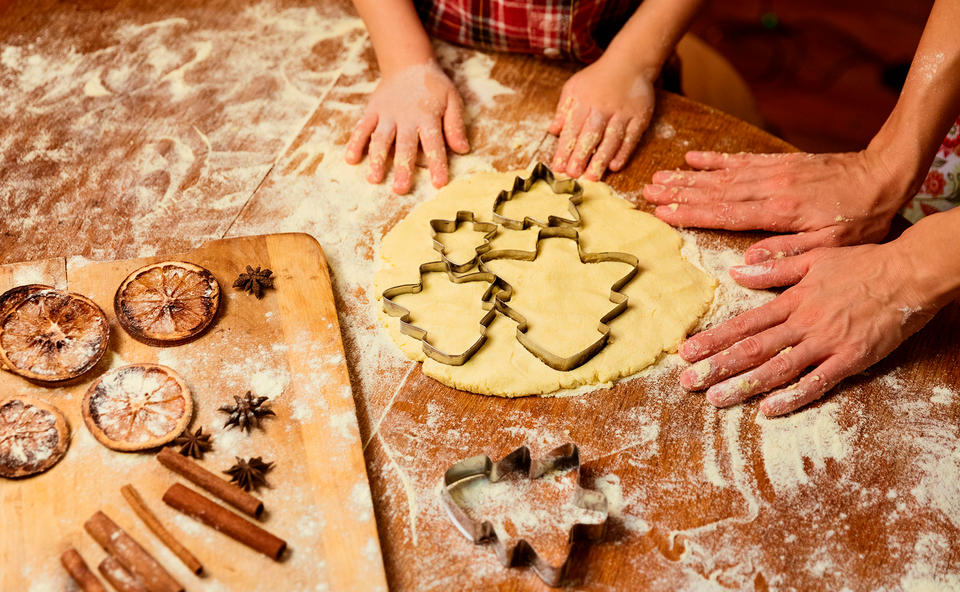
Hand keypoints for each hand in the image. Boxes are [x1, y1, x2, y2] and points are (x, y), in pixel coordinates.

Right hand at [346, 61, 469, 193]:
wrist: (408, 63)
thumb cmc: (433, 86)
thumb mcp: (452, 100)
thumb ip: (455, 125)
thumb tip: (463, 149)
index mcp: (428, 116)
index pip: (434, 144)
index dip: (437, 164)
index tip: (439, 184)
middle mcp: (406, 117)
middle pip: (404, 146)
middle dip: (402, 168)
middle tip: (400, 189)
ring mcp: (387, 114)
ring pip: (380, 139)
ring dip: (376, 159)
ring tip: (374, 179)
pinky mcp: (372, 111)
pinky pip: (362, 127)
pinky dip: (355, 142)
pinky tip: (350, 159)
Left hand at [549, 57, 654, 180]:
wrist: (630, 63)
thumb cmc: (597, 79)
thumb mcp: (574, 88)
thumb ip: (563, 110)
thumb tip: (553, 130)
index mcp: (583, 102)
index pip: (572, 129)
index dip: (564, 150)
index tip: (558, 168)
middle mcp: (602, 108)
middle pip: (590, 135)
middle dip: (581, 156)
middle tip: (573, 175)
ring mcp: (622, 113)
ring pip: (611, 139)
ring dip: (601, 159)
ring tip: (592, 177)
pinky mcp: (639, 117)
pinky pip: (631, 137)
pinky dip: (623, 152)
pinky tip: (615, 166)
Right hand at [644, 149, 915, 263]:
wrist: (885, 174)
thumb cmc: (862, 218)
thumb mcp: (832, 247)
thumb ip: (788, 254)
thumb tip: (746, 266)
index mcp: (780, 211)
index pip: (725, 213)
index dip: (691, 214)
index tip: (662, 213)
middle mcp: (771, 187)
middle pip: (715, 190)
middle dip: (678, 192)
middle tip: (646, 192)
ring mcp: (774, 172)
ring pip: (722, 174)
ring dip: (688, 176)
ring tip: (659, 177)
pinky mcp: (780, 163)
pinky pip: (740, 160)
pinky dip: (714, 160)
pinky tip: (694, 159)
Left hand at [677, 242, 940, 415]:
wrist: (909, 273)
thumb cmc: (862, 263)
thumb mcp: (813, 258)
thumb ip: (774, 268)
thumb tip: (736, 273)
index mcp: (792, 300)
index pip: (743, 323)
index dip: (712, 339)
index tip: (686, 352)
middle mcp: (802, 323)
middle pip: (751, 349)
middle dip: (716, 366)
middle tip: (687, 382)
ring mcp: (826, 343)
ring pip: (777, 368)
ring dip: (743, 385)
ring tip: (715, 399)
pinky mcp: (850, 359)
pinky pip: (817, 382)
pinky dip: (792, 397)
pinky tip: (769, 410)